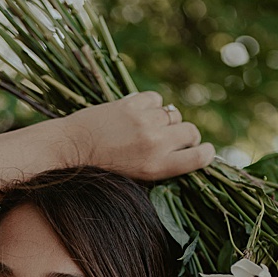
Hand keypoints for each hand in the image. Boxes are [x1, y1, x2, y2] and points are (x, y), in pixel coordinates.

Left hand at [52, 92, 214, 179]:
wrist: (70, 148)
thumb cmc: (104, 168)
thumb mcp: (139, 177)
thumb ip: (164, 166)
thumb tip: (190, 153)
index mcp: (158, 166)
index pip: (200, 157)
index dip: (206, 153)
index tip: (203, 151)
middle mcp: (155, 143)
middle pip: (192, 132)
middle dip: (186, 135)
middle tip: (173, 138)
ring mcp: (144, 121)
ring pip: (173, 114)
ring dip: (166, 120)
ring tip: (150, 125)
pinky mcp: (131, 104)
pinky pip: (157, 99)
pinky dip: (152, 104)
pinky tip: (141, 112)